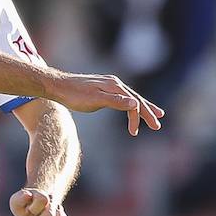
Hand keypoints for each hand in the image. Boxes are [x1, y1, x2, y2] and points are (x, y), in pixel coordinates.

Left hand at [9, 188, 74, 215]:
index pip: (43, 199)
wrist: (33, 203)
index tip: (28, 209)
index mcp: (42, 196)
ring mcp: (59, 213)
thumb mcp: (16, 201)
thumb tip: (28, 195)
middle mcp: (53, 203)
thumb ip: (19, 199)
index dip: (34, 208)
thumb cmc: (24, 205)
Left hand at [48, 72, 163, 135]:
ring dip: (141, 106)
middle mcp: (114, 83)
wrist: (57, 86)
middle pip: (135, 98)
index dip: (139, 117)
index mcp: (114, 86)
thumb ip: (115, 101)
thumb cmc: (74, 95)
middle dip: (148, 111)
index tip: (134, 133)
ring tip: (153, 114)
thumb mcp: (95, 100)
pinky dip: (129, 103)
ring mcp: (108, 84)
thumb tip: (136, 103)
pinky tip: (130, 107)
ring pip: (129, 96)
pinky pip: (121, 96)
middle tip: (159, 122)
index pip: (134, 103)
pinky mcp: (102, 87)